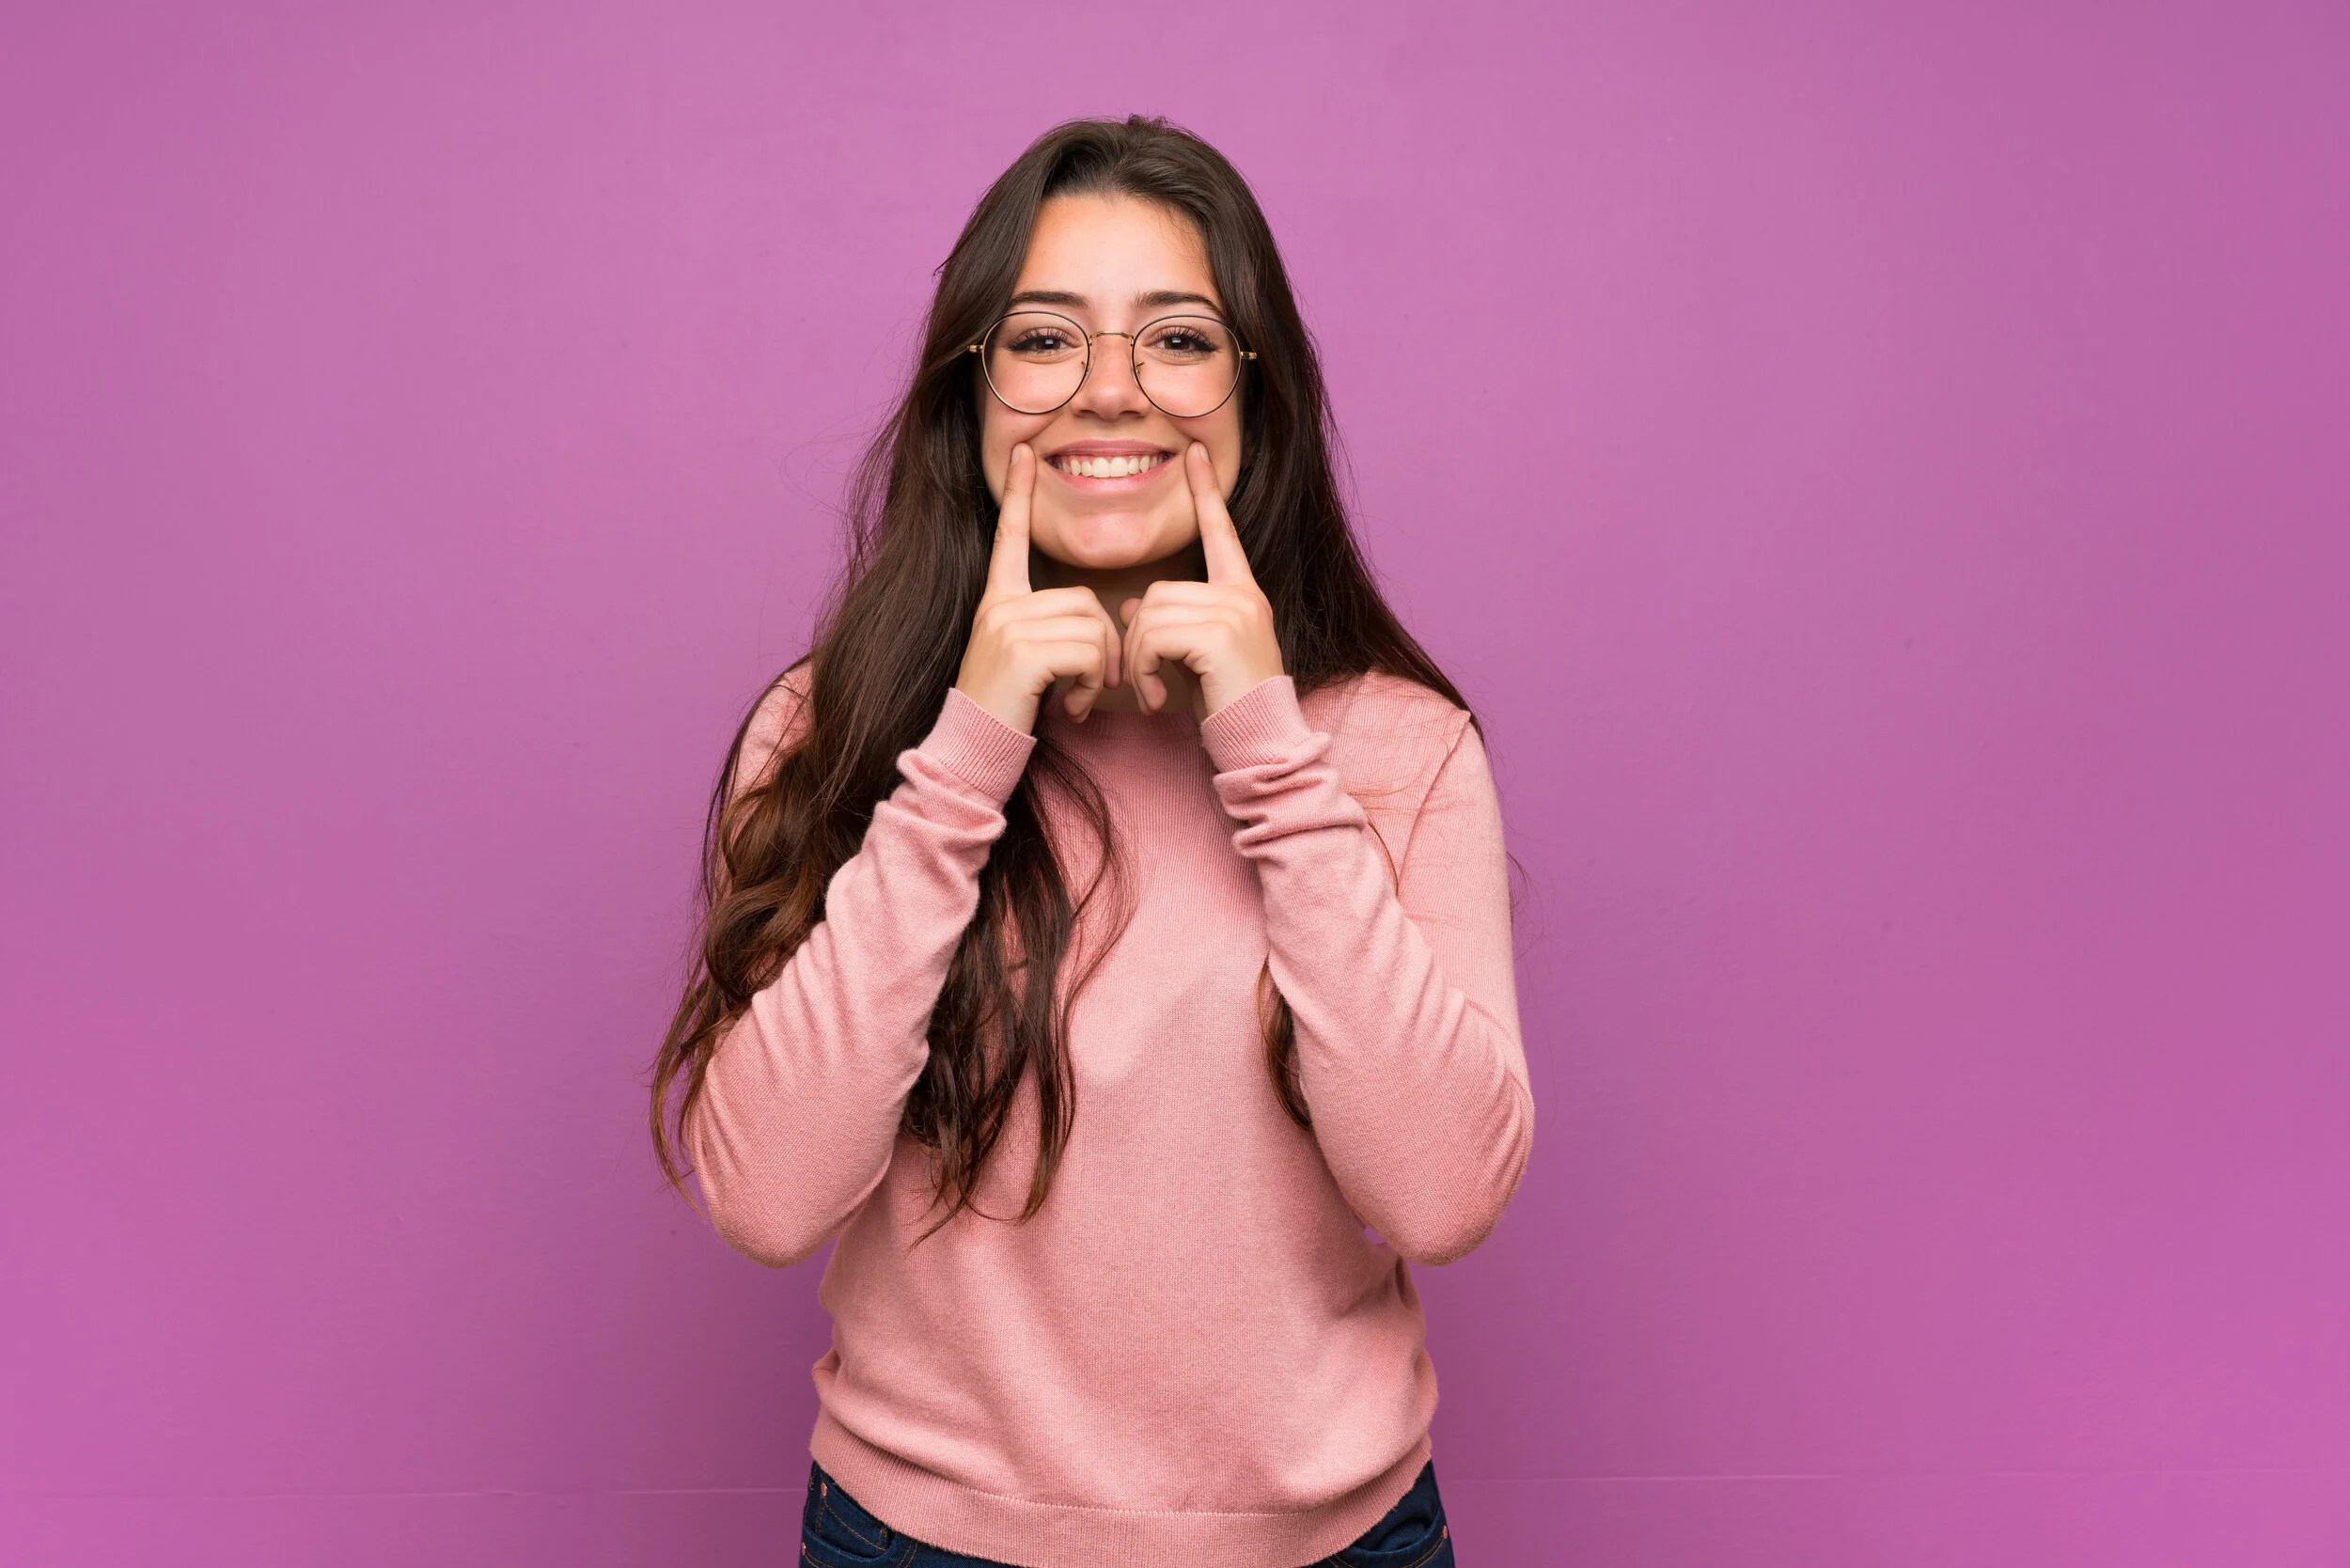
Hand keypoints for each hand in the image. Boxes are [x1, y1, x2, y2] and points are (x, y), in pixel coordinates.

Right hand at [955, 443, 1126, 731]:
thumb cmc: (1009, 708)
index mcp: (998, 600)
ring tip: (1076, 696)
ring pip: (1091, 626)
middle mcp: (999, 605)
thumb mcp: (1026, 658)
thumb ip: (1052, 629)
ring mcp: (1007, 625)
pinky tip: (1071, 705)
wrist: (976, 746)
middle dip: (1102, 645)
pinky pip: (1087, 649)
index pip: (1010, 536)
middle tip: (1089, 684)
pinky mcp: (1022, 650)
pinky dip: (1090, 683)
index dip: (1019, 494)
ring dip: (1099, 669)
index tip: (1024, 453)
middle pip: (1083, 598)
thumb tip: (1101, 622)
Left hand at [1118, 443, 1284, 718]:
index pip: (1221, 534)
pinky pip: (1153, 636)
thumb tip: (1132, 608)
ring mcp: (1235, 612)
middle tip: (1143, 681)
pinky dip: (1143, 669)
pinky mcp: (1220, 634)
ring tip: (1150, 692)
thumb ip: (1168, 624)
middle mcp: (1243, 595)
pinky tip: (1157, 698)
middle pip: (1158, 592)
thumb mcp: (1194, 659)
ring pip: (1150, 614)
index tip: (1195, 453)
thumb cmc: (1227, 705)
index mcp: (1242, 594)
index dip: (1205, 493)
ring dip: (1137, 659)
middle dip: (1137, 639)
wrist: (1258, 741)